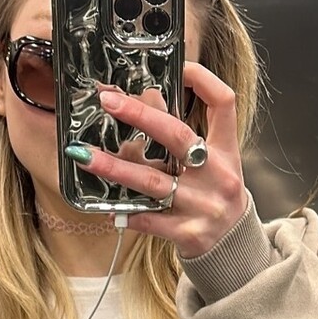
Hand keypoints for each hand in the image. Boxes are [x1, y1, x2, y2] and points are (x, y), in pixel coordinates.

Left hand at [80, 63, 249, 257]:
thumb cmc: (216, 200)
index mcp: (226, 151)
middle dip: (141, 116)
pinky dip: (127, 214)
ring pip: (152, 181)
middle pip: (178, 136)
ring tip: (83, 155)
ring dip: (114, 167)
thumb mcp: (215, 165)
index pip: (224, 103)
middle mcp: (217, 174)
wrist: (234, 251)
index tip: (177, 66)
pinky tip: (106, 208)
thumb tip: (146, 103)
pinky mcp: (188, 233)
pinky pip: (150, 220)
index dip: (203, 80)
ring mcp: (203, 205)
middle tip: (108, 101)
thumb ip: (187, 139)